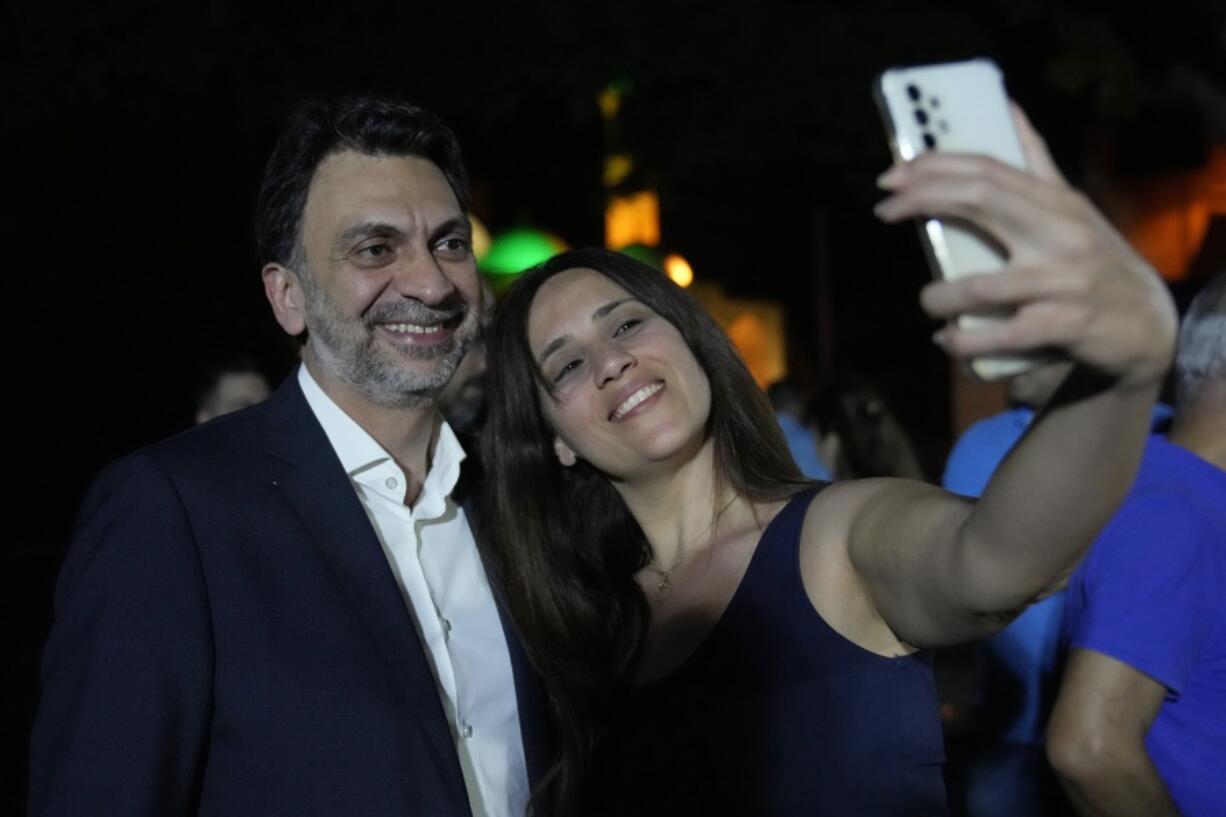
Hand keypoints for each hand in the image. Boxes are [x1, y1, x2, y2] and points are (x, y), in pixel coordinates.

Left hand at [874, 105, 1176, 390]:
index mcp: (1056, 202)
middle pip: (982, 199)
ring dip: (940, 296)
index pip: (989, 169)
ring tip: (929, 301)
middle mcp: (1061, 232)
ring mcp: (1064, 280)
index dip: (936, 167)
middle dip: (923, 198)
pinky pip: (1000, 334)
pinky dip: (963, 340)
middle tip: (882, 210)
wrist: (1148, 324)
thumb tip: (1007, 106)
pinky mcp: (1066, 325)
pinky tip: (946, 340)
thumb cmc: (1095, 260)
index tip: (892, 174)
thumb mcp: (1071, 207)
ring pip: (981, 285)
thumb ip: (1036, 162)